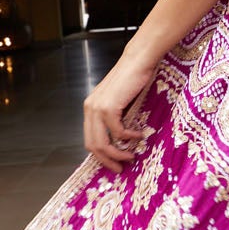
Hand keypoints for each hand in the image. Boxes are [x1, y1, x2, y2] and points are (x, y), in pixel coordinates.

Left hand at [83, 48, 157, 169]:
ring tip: (131, 156)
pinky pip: (118, 132)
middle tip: (121, 168)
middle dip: (107, 160)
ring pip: (103, 142)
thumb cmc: (132, 80)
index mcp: (90, 109)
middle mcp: (89, 109)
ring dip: (118, 153)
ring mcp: (97, 108)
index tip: (114, 163)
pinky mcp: (109, 107)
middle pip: (93, 145)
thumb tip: (121, 140)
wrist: (137, 62)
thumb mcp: (119, 102)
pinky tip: (139, 135)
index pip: (89, 139)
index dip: (101, 155)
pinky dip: (129, 137)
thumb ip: (115, 118)